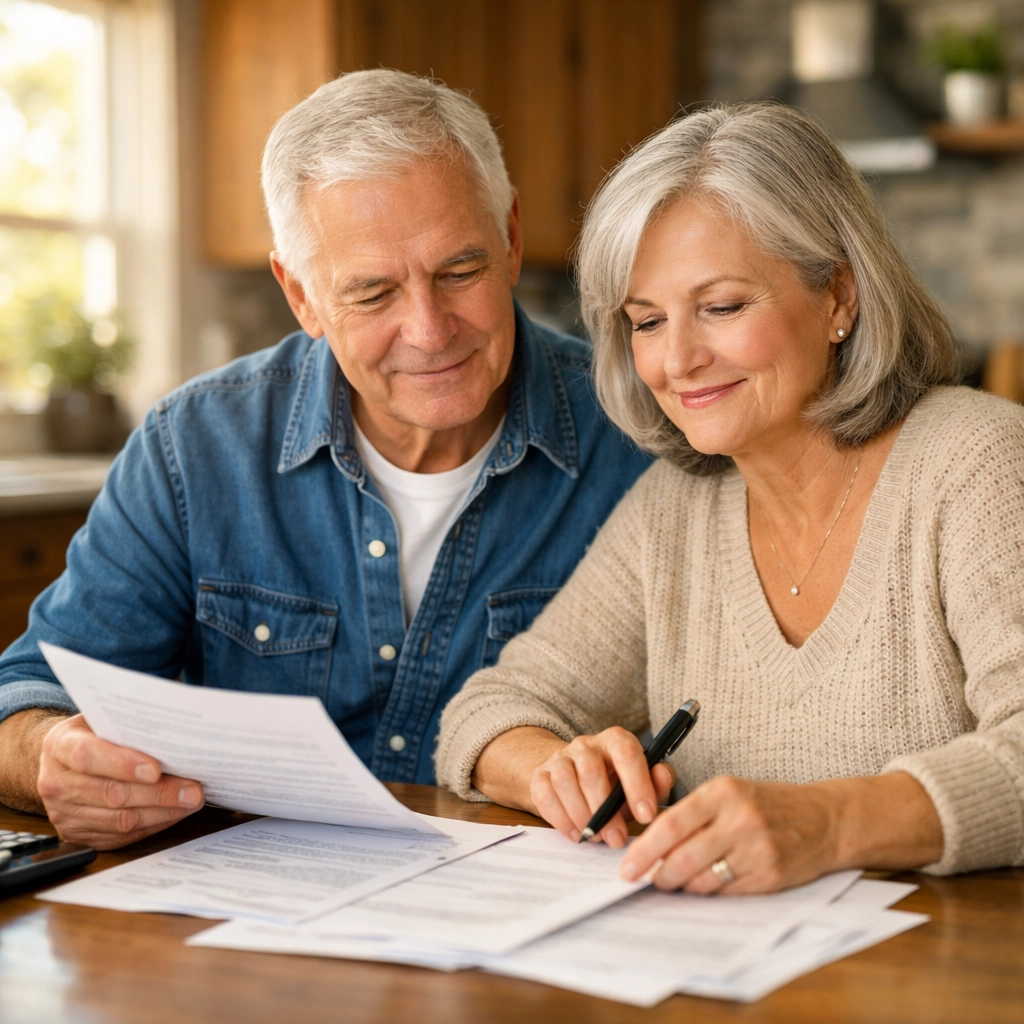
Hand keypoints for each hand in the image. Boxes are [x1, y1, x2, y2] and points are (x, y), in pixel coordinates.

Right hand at [37, 714, 204, 849]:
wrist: (64, 760)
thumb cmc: (94, 734)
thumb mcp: (103, 719)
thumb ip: (129, 725)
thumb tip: (177, 735)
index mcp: (59, 746)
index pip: (87, 756)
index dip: (122, 764)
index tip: (156, 770)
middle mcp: (56, 782)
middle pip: (111, 794)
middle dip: (158, 794)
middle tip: (192, 791)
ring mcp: (63, 813)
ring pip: (119, 820)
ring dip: (161, 813)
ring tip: (191, 802)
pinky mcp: (77, 835)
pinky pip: (120, 837)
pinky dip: (152, 825)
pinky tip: (174, 813)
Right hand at [530, 727, 675, 847]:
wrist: (571, 776)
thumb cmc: (613, 784)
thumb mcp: (638, 783)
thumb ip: (656, 781)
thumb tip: (663, 776)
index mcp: (615, 741)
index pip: (626, 753)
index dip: (637, 784)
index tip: (647, 816)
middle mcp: (586, 745)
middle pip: (592, 772)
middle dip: (605, 811)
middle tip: (617, 839)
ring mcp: (560, 758)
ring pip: (566, 783)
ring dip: (582, 816)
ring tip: (596, 837)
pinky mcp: (540, 775)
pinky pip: (545, 796)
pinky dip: (561, 819)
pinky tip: (576, 834)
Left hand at [619, 775, 840, 892]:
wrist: (826, 819)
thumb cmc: (769, 804)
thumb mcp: (731, 793)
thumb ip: (694, 813)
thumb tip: (651, 842)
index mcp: (723, 792)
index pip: (672, 824)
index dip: (644, 850)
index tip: (627, 867)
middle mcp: (739, 819)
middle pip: (683, 857)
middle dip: (658, 876)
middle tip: (648, 881)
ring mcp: (757, 849)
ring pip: (702, 880)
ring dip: (683, 886)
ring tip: (677, 882)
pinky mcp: (770, 875)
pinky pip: (726, 892)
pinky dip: (710, 892)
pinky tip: (706, 885)